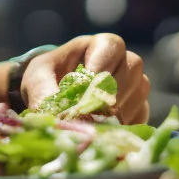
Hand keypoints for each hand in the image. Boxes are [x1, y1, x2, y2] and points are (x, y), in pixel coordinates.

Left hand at [21, 33, 149, 123]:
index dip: (102, 64)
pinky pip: (141, 115)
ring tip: (93, 124)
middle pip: (132, 67)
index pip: (112, 45)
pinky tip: (102, 133)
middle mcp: (120, 62)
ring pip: (140, 92)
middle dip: (112, 91)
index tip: (86, 86)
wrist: (50, 102)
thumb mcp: (37, 81)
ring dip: (118, 111)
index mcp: (97, 46)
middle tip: (91, 111)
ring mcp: (132, 86)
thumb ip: (44, 93)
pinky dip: (124, 126)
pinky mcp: (137, 110)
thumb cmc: (45, 81)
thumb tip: (58, 118)